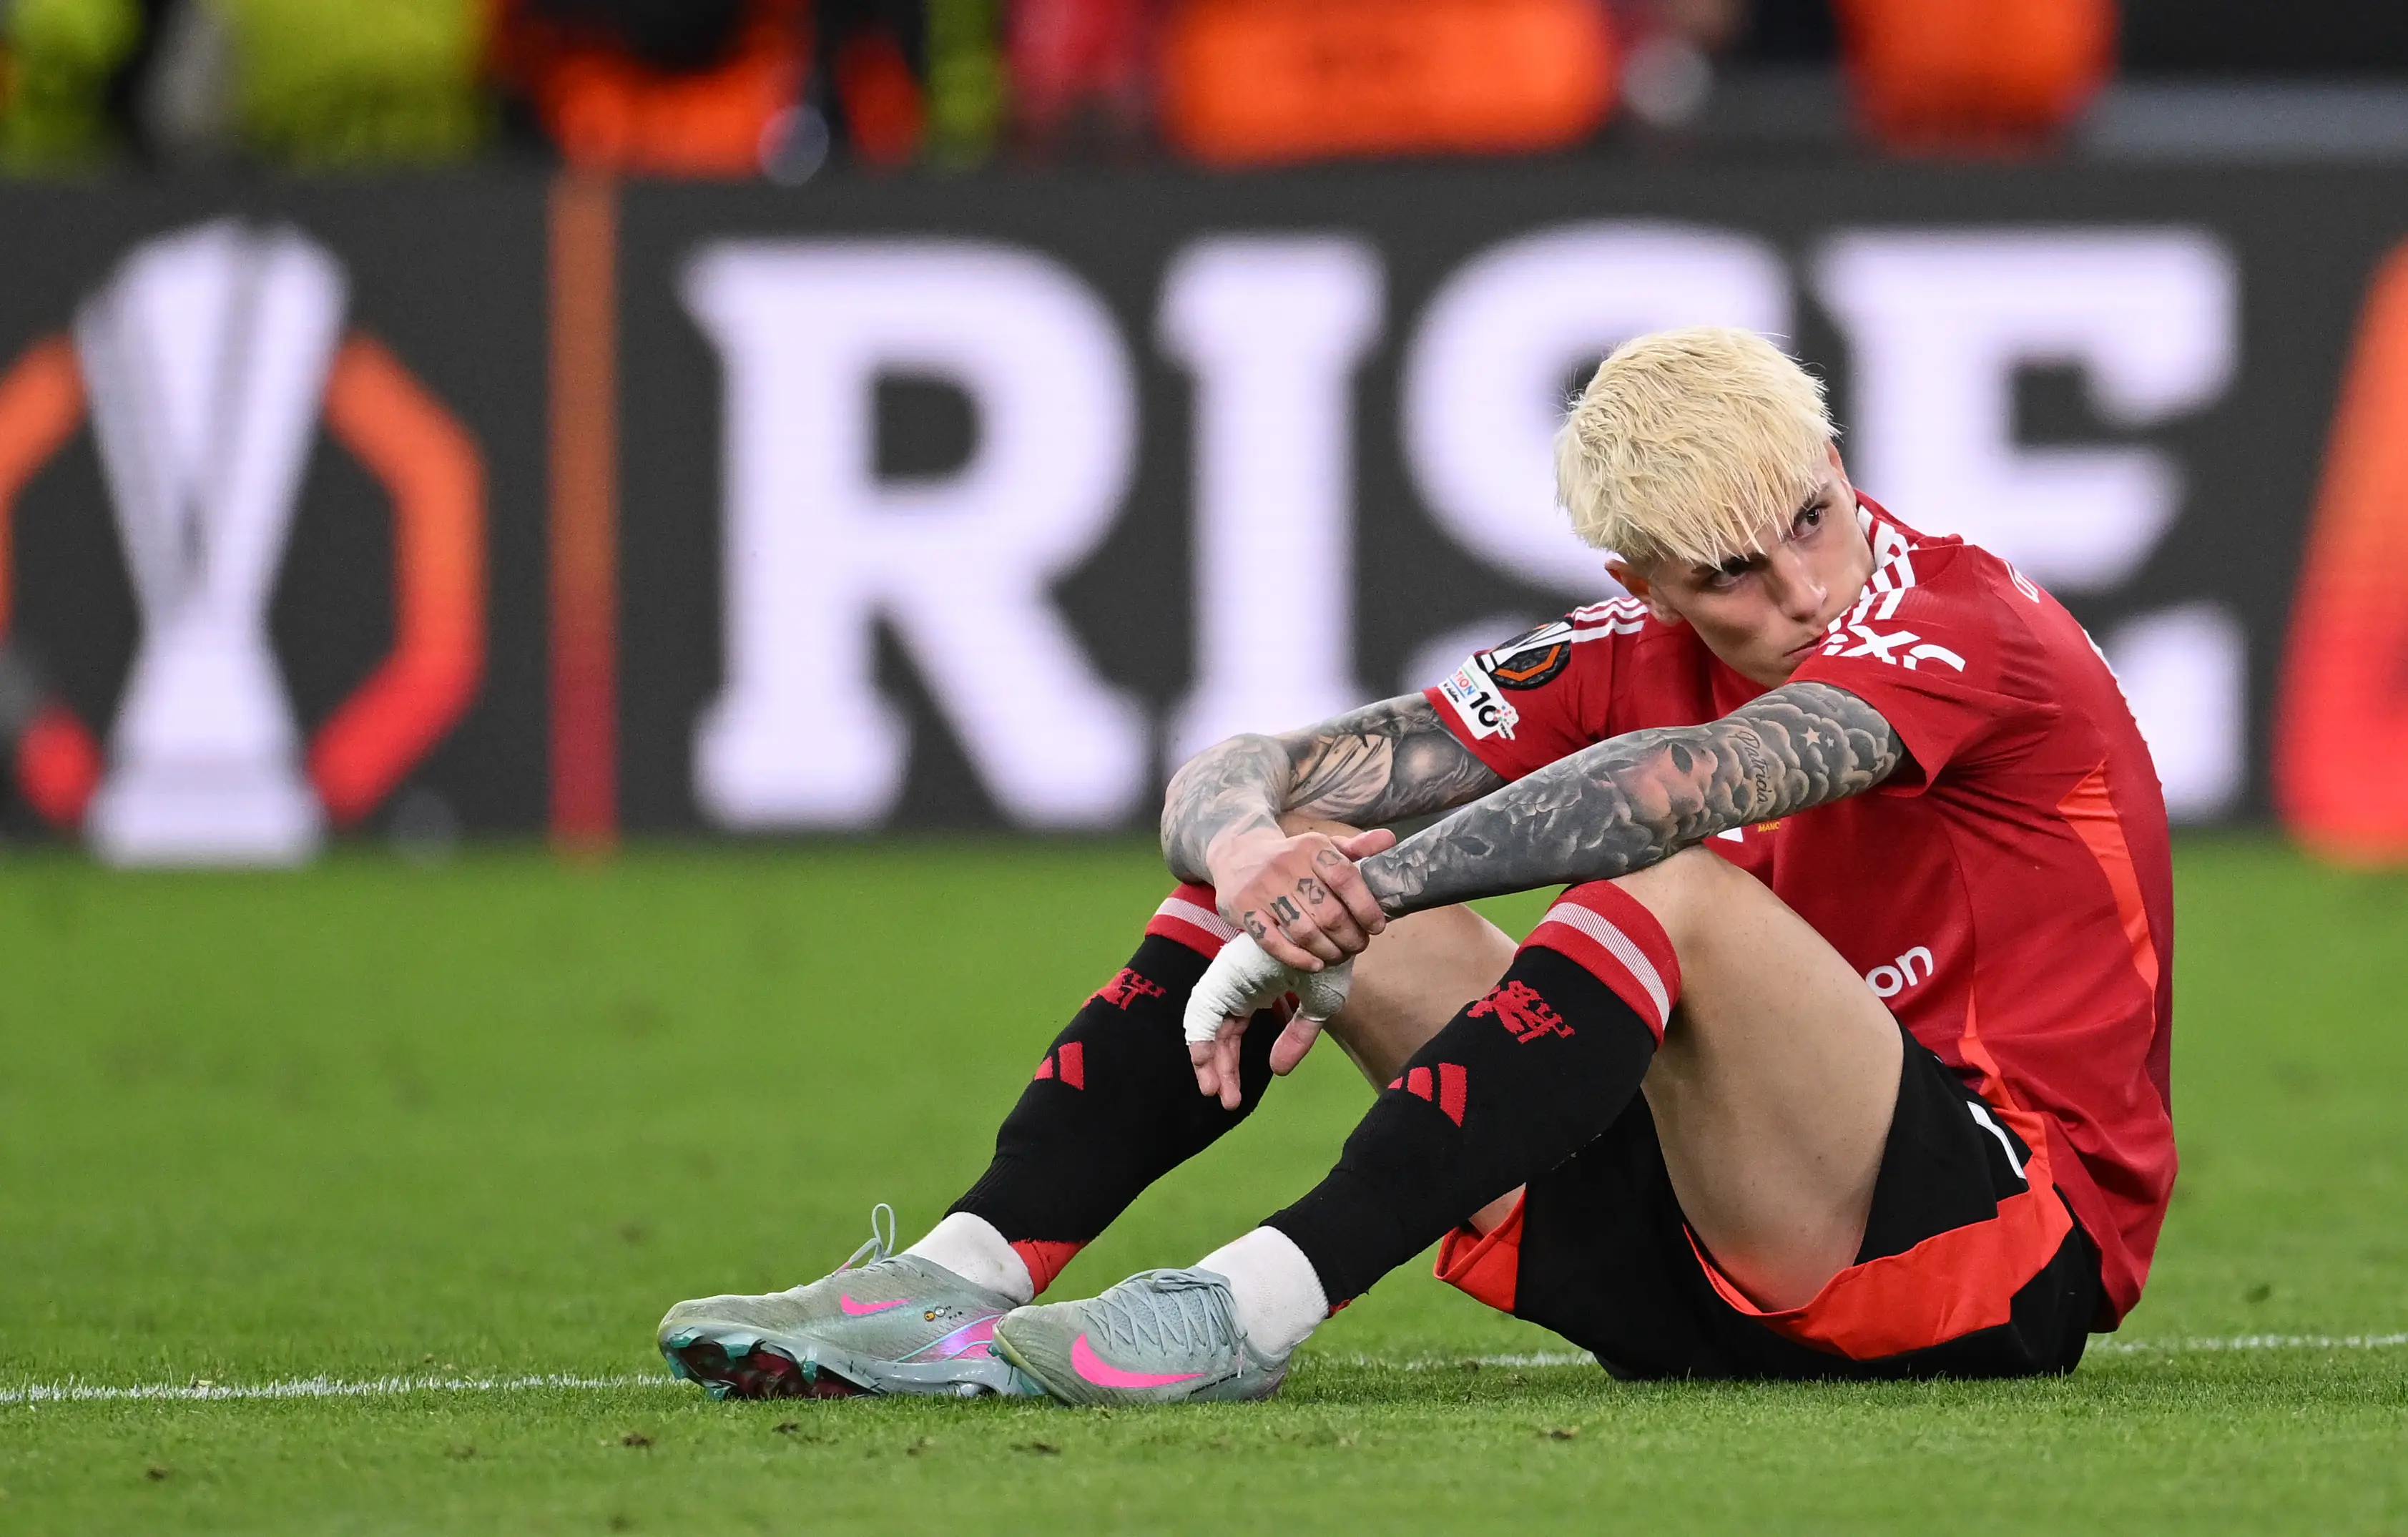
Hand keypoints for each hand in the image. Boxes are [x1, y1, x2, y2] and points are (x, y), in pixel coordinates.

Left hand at [1182, 935, 1352, 1108]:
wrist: (1334, 926)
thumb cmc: (1329, 957)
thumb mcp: (1318, 1006)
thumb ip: (1298, 1037)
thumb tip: (1277, 1071)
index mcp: (1252, 992)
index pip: (1229, 1034)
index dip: (1228, 1065)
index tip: (1232, 1096)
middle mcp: (1235, 987)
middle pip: (1215, 1034)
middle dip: (1217, 1070)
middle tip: (1224, 1101)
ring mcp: (1229, 979)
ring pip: (1204, 1024)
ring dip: (1205, 1058)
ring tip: (1213, 1090)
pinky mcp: (1227, 973)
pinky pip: (1204, 1007)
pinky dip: (1201, 1034)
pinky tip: (1205, 1061)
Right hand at [1209, 827, 1396, 971]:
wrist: (1236, 854)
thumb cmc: (1290, 856)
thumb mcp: (1322, 846)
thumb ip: (1357, 847)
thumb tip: (1391, 841)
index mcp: (1311, 848)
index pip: (1346, 879)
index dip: (1366, 908)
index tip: (1377, 927)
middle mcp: (1286, 866)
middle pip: (1329, 913)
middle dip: (1351, 937)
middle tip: (1358, 945)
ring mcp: (1263, 889)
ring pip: (1305, 932)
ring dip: (1329, 952)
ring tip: (1339, 956)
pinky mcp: (1244, 910)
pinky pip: (1274, 943)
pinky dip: (1299, 959)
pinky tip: (1315, 964)